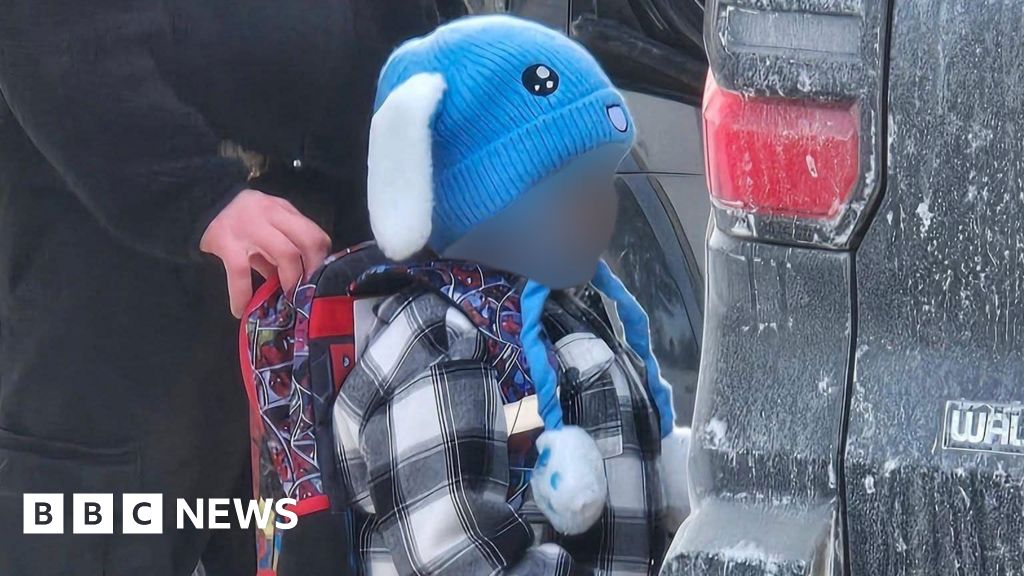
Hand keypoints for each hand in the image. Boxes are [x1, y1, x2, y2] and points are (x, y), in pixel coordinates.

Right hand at [201, 189, 330, 317]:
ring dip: (290, 280)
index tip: (319, 278)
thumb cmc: (237, 221)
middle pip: (308, 241)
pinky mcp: (226, 242)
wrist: (197, 203)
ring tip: (286, 299)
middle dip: (312, 270)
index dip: (321, 258)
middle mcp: (270, 213)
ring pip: (285, 253)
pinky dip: (242, 295)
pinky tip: (240, 310)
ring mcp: (249, 227)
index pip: (314, 232)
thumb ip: (281, 247)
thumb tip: (299, 280)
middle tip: (307, 290)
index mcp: (281, 210)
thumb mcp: (264, 226)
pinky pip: (241, 272)